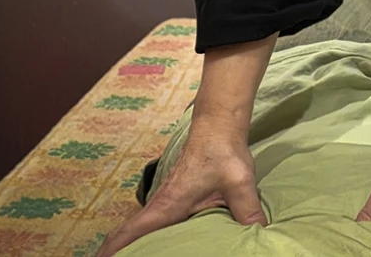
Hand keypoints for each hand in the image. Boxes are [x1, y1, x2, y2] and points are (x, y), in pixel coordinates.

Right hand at [95, 124, 264, 256]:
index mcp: (167, 206)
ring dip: (134, 245)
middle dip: (119, 252)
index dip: (112, 250)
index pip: (130, 232)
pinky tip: (160, 245)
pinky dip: (147, 235)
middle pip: (128, 234)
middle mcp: (159, 205)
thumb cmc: (223, 152)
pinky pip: (153, 222)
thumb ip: (247, 211)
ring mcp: (164, 201)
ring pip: (140, 228)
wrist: (219, 126)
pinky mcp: (174, 198)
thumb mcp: (239, 183)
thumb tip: (259, 234)